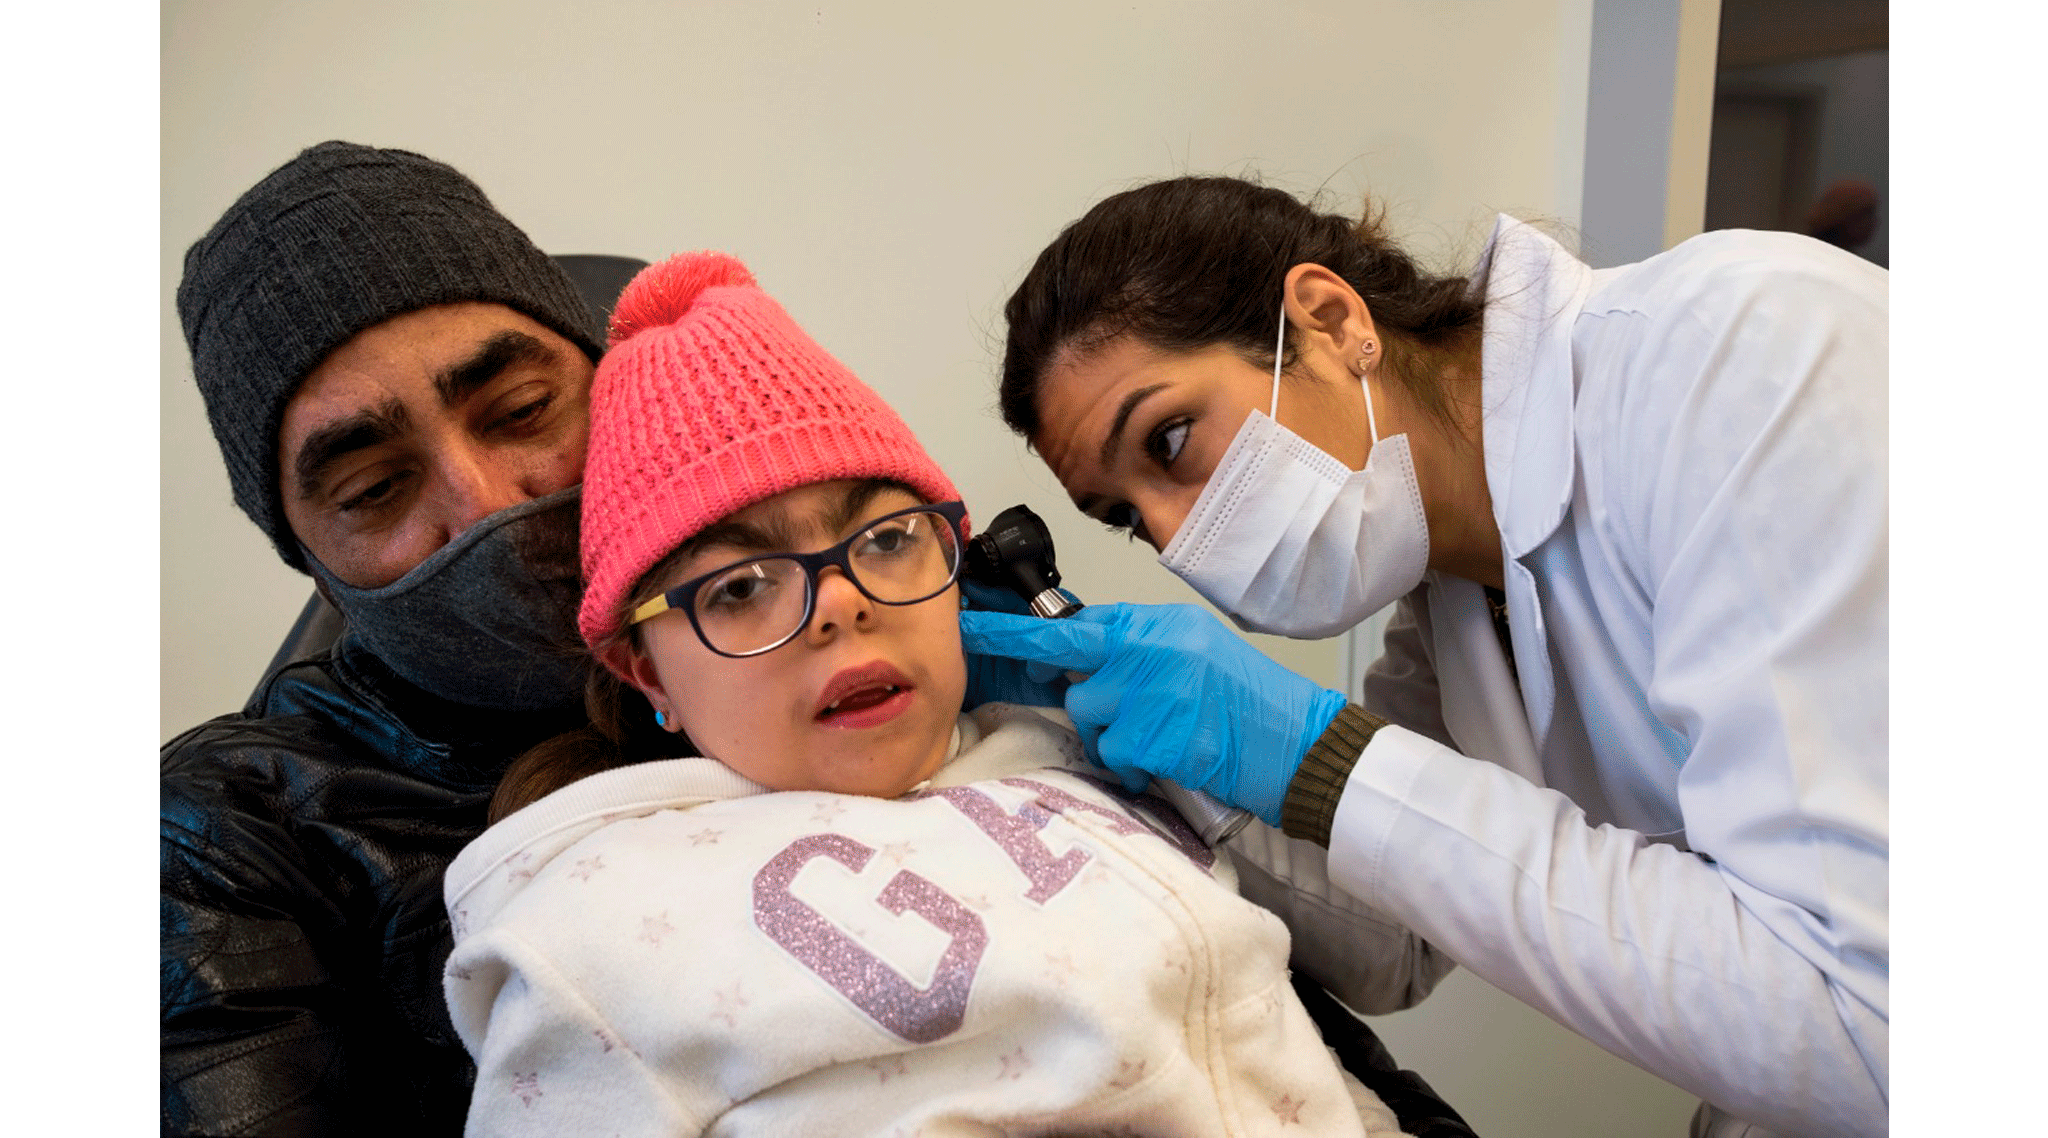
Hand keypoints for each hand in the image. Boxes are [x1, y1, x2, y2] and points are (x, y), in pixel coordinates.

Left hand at [958, 603, 1347, 824]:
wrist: (1302, 744)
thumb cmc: (1250, 705)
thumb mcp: (1196, 655)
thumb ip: (1141, 652)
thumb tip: (1082, 666)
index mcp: (1160, 625)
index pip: (1076, 622)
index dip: (1018, 629)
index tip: (971, 623)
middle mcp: (1150, 647)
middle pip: (1070, 664)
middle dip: (1043, 666)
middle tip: (1014, 654)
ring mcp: (1149, 690)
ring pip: (1091, 717)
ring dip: (1115, 738)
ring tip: (1166, 739)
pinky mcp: (1152, 735)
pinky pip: (1115, 757)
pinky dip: (1136, 769)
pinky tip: (1173, 762)